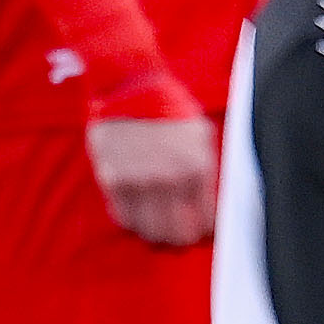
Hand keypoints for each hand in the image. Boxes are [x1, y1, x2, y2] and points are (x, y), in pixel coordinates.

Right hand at [84, 108, 218, 248]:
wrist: (129, 85)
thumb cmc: (169, 106)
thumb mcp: (201, 134)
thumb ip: (207, 168)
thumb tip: (211, 201)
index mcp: (196, 168)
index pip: (206, 221)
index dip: (206, 232)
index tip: (204, 232)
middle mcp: (168, 179)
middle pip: (177, 235)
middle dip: (181, 238)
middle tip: (180, 235)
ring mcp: (138, 182)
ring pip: (149, 231)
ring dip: (156, 233)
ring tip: (158, 228)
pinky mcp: (112, 180)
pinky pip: (123, 217)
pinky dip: (132, 220)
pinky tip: (138, 212)